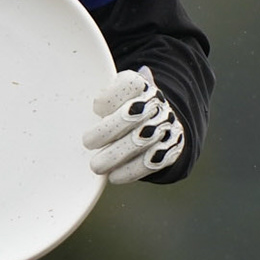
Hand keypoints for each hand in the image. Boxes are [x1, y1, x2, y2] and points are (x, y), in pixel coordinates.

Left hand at [83, 65, 183, 183]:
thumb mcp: (115, 95)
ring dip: (116, 155)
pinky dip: (131, 171)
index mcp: (140, 84)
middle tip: (87, 143)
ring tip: (96, 166)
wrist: (158, 123)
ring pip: (141, 140)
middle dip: (107, 131)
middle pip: (132, 114)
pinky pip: (153, 162)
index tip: (97, 110)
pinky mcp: (171, 148)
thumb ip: (104, 94)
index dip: (110, 98)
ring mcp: (166, 125)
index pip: (128, 84)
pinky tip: (114, 176)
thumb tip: (100, 96)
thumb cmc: (124, 108)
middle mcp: (156, 101)